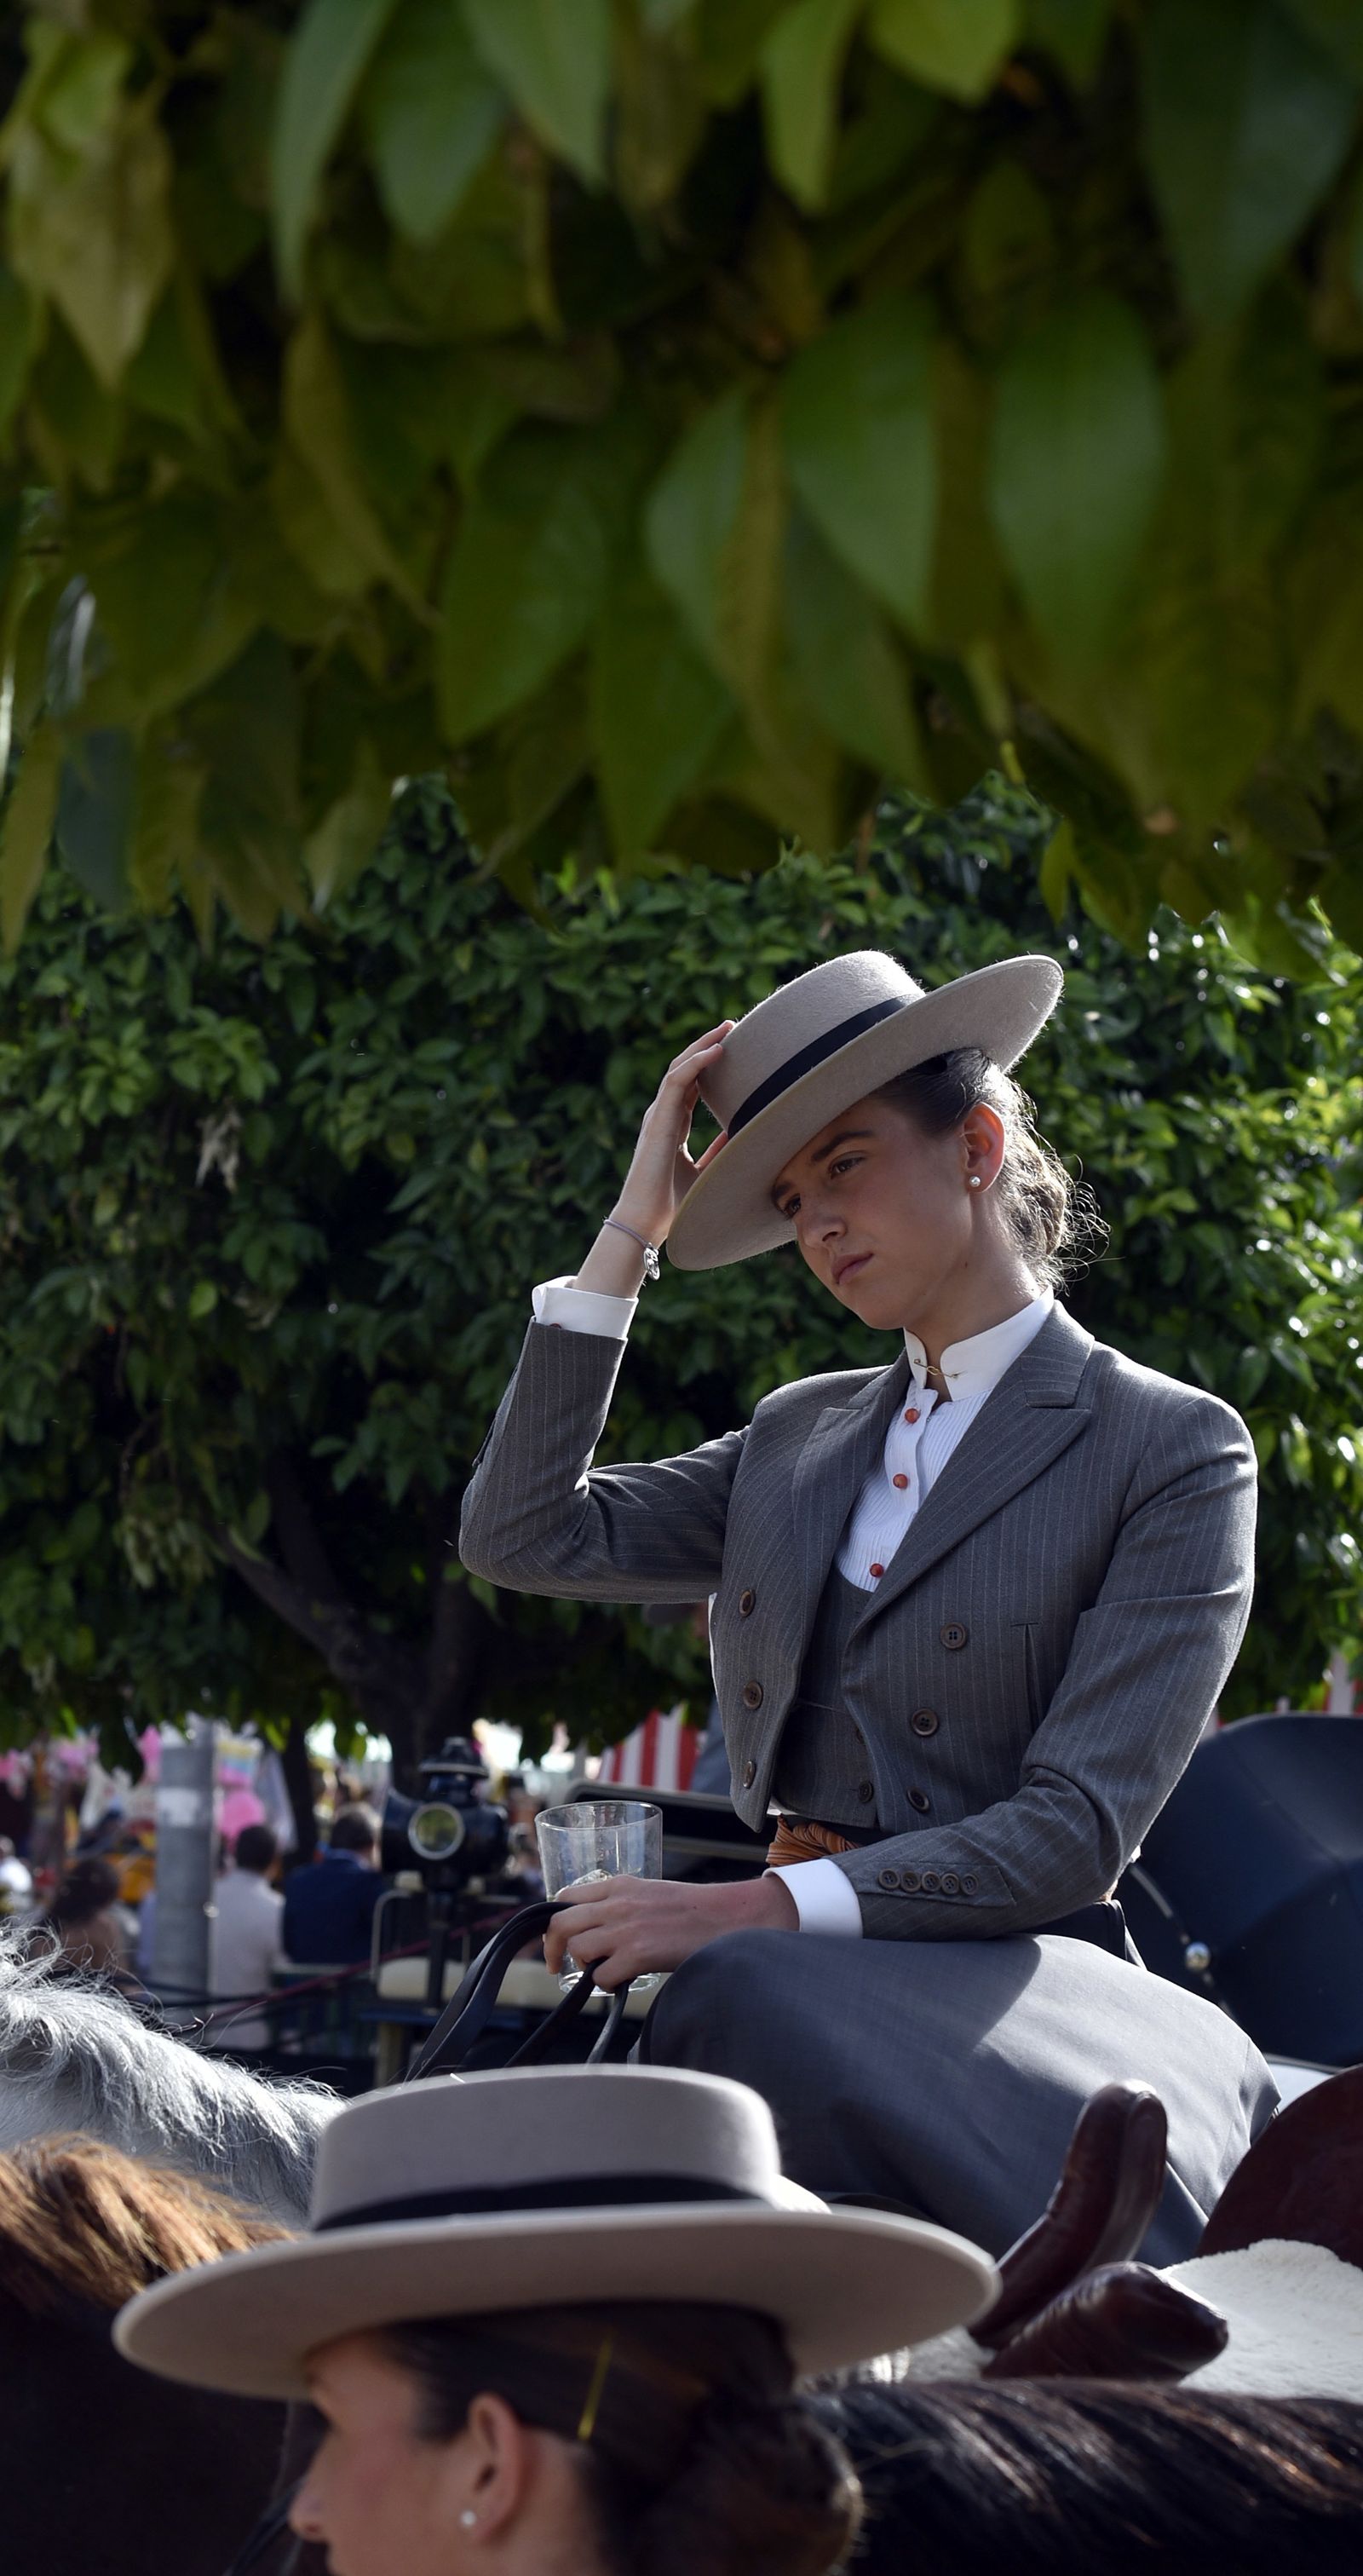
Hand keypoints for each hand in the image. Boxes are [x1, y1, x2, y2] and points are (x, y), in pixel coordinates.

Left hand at [543, 1871, 797, 1990]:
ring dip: (584, 1966)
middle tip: (555, 1965)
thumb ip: (620, 1905)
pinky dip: (607, 1983)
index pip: (565, 1898)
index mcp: (619, 1886)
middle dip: (552, 1949)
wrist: (726, 1918)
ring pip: (578, 1950)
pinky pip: (601, 1976)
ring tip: (603, 1970)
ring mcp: (626, 1929)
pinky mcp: (638, 1954)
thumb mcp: (649, 1894)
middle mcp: (617, 1904)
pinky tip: (624, 1979)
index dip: (554, 1922)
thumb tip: (595, 1930)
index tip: (555, 1939)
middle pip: (561, 1924)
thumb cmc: (692, 1911)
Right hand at [612, 1022, 734, 1245]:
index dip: (710, 1065)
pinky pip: (677, 1081)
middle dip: (707, 1045)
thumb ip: (719, 1151)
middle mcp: (663, 1116)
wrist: (646, 1223)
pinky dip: (696, 1063)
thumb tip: (742, 1134)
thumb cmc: (673, 1206)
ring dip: (703, 1045)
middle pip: (686, 1069)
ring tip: (728, 1029)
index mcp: (672, 1126)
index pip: (691, 1085)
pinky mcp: (658, 1120)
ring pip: (680, 1067)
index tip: (733, 1048)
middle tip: (733, 1027)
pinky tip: (716, 1051)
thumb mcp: (705, 1172)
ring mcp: (658, 1115)